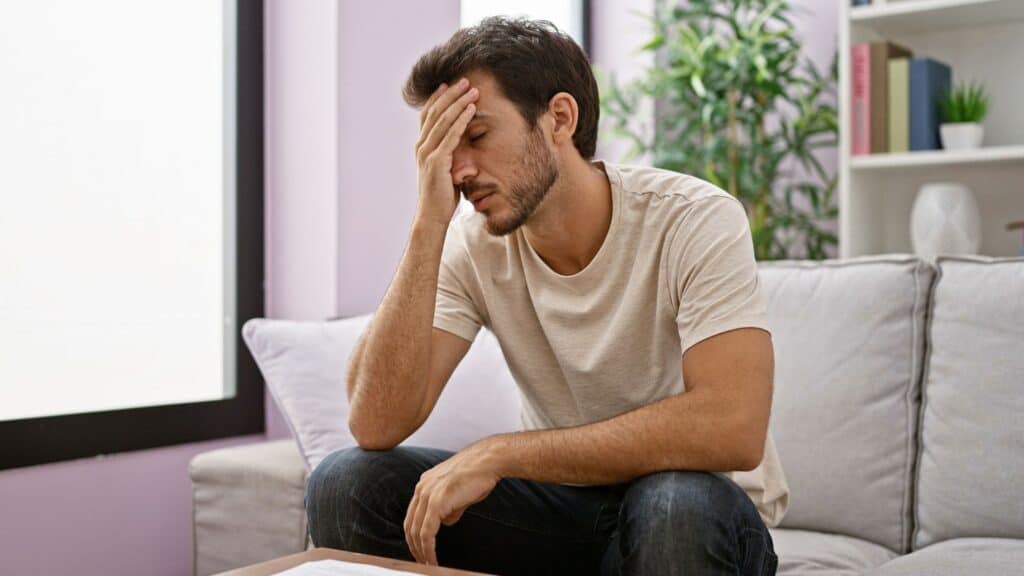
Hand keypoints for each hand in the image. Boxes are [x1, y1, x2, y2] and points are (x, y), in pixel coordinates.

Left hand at [403, 437, 502, 565]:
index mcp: (425, 483)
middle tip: (421, 561)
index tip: (420, 548)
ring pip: (416, 531)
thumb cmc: (479, 473)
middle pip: (410, 524)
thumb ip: (450, 507)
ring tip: (428, 564)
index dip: (414, 534)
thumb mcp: (459, 492)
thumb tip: (446, 521)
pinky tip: (433, 559)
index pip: (413, 514)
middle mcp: (422, 488)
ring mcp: (427, 494)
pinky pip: (427, 533)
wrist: (488, 460)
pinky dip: (428, 549)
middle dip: (414, 546)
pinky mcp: (436, 503)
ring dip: (421, 551)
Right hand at [414, 78, 479, 227]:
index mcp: (422, 147)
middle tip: (465, 80)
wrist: (432, 216)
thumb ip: (448, 155)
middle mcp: (422, 147)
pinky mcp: (437, 162)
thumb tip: (458, 147)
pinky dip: (461, 121)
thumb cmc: (441, 196)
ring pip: (443, 121)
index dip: (437, 98)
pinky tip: (471, 110)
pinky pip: (451, 136)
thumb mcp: (444, 170)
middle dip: (451, 95)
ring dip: (459, 103)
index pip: (428, 116)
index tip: (448, 84)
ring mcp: (427, 154)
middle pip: (435, 113)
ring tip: (472, 90)